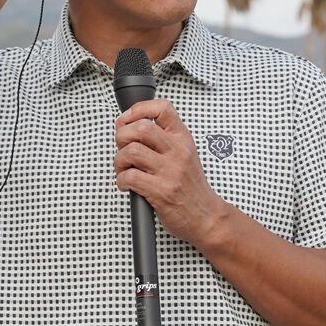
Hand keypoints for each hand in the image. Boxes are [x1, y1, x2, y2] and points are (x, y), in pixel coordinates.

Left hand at [114, 100, 228, 245]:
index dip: (138, 109)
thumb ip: (162, 140)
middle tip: (122, 148)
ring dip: (119, 161)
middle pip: (140, 128)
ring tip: (124, 169)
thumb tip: (129, 127)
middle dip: (122, 136)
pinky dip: (121, 181)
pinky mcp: (161, 191)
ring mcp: (170, 171)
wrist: (206, 217)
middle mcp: (177, 152)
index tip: (127, 120)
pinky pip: (129, 177)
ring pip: (131, 151)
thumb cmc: (191, 188)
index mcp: (182, 139)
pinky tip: (127, 184)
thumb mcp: (184, 154)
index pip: (162, 108)